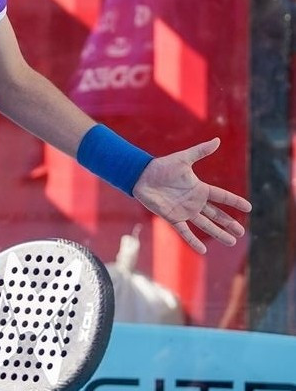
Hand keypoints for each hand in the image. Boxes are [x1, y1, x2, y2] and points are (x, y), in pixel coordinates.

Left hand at [132, 137, 251, 253]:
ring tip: (231, 241)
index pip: (221, 196)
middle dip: (228, 223)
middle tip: (241, 232)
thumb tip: (218, 140)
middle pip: (216, 214)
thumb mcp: (183, 158)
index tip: (249, 208)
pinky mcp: (172, 217)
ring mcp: (184, 210)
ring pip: (205, 224)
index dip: (234, 202)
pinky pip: (185, 232)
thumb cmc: (161, 166)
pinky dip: (193, 241)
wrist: (141, 175)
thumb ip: (200, 151)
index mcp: (198, 188)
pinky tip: (204, 250)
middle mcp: (194, 201)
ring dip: (218, 233)